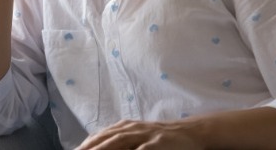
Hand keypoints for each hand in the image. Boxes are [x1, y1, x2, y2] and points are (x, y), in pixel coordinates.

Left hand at [77, 119, 203, 149]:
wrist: (189, 132)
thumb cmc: (160, 137)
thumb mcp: (137, 135)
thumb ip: (119, 141)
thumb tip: (96, 144)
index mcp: (125, 127)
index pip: (100, 136)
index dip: (86, 145)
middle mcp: (132, 129)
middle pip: (107, 139)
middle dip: (90, 148)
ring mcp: (145, 135)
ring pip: (120, 142)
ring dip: (105, 148)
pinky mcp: (157, 143)